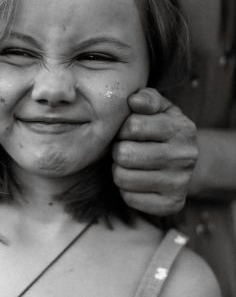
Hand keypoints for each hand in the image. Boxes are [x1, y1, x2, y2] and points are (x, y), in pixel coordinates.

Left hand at [112, 88, 197, 215]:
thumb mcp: (159, 108)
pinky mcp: (171, 204)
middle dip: (118, 150)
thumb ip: (146, 98)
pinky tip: (136, 179)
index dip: (122, 128)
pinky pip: (130, 197)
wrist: (185, 161)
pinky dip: (126, 189)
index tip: (126, 131)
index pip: (133, 126)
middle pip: (124, 154)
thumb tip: (133, 101)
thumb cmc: (163, 128)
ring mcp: (179, 183)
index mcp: (181, 129)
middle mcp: (184, 157)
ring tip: (128, 163)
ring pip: (123, 177)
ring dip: (119, 169)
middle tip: (124, 148)